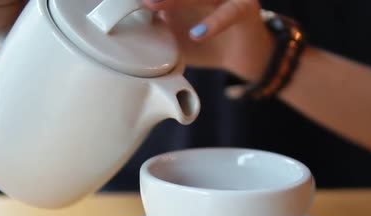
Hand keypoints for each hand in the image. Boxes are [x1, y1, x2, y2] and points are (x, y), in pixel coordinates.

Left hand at [142, 0, 273, 80]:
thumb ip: (155, 27)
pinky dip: (213, 23)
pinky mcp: (244, 6)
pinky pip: (228, 13)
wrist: (240, 56)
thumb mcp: (173, 37)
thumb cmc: (205, 43)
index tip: (125, 2)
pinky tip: (197, 34)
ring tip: (151, 4)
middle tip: (137, 0)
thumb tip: (129, 23)